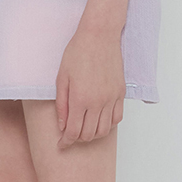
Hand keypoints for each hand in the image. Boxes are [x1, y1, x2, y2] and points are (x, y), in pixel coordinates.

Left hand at [55, 24, 125, 145]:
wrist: (99, 36)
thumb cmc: (77, 52)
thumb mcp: (61, 78)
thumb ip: (61, 104)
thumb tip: (62, 125)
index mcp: (79, 99)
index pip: (73, 131)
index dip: (65, 142)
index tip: (61, 145)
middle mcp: (97, 102)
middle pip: (88, 134)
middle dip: (77, 139)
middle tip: (70, 135)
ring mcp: (111, 98)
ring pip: (104, 130)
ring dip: (93, 134)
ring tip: (84, 129)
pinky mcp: (120, 93)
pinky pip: (117, 118)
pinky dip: (108, 124)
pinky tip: (100, 120)